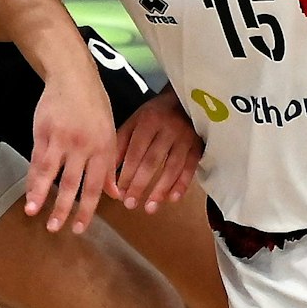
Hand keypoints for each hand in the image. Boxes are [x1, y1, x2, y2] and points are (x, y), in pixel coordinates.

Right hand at [26, 70, 116, 235]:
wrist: (73, 76)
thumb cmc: (95, 106)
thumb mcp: (110, 133)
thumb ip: (109, 166)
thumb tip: (116, 194)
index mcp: (103, 148)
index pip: (95, 186)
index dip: (87, 210)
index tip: (79, 228)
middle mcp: (83, 146)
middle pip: (71, 183)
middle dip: (63, 209)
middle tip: (55, 228)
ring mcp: (61, 138)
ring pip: (49, 173)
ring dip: (40, 195)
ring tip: (33, 213)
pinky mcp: (43, 132)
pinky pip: (37, 160)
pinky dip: (31, 178)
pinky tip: (28, 192)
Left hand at [108, 87, 201, 212]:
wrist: (185, 100)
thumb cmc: (155, 115)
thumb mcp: (135, 122)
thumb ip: (121, 144)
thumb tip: (109, 171)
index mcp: (148, 121)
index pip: (135, 151)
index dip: (127, 173)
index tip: (119, 192)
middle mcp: (167, 129)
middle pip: (152, 160)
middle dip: (140, 184)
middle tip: (130, 204)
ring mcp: (185, 138)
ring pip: (172, 167)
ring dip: (160, 190)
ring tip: (150, 207)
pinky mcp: (197, 147)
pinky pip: (190, 168)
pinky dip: (181, 185)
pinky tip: (172, 199)